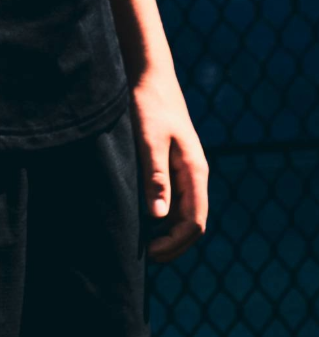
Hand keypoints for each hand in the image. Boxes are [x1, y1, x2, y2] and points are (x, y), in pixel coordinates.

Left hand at [130, 70, 208, 261]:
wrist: (148, 77)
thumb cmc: (147, 107)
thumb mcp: (149, 143)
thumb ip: (155, 179)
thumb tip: (159, 217)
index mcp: (194, 172)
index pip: (194, 222)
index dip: (174, 244)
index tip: (148, 253)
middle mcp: (194, 175)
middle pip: (193, 224)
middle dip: (173, 246)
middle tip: (144, 258)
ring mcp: (185, 172)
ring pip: (183, 216)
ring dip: (167, 235)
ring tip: (141, 246)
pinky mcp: (172, 168)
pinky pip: (174, 204)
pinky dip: (162, 221)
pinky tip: (141, 226)